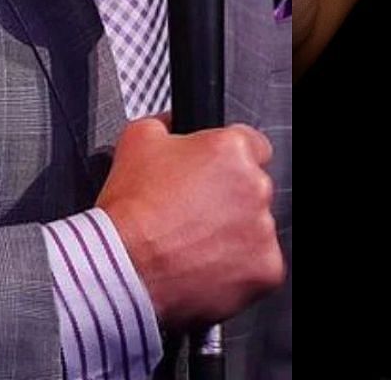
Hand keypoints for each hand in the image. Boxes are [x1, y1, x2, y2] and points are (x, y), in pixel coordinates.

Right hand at [95, 116, 281, 331]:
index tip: (214, 174)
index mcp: (232, 151)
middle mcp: (255, 187)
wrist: (125, 263)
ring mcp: (263, 230)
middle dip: (229, 197)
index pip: (252, 145)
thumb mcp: (137, 137)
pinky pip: (259, 264)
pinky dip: (238, 266)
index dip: (227, 160)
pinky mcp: (265, 268)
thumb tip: (173, 122)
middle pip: (254, 188)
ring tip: (195, 239)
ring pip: (257, 227)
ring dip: (233, 232)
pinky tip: (206, 261)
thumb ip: (168, 122)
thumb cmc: (131, 208)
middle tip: (195, 211)